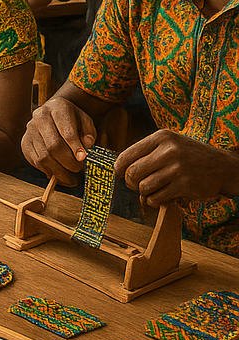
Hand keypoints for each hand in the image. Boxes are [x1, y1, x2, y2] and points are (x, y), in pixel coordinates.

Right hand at [21, 97, 96, 183]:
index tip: (83, 158)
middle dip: (68, 162)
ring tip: (69, 176)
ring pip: (43, 157)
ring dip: (58, 171)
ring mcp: (29, 131)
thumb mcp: (85, 120)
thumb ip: (88, 132)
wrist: (54, 114)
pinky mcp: (25, 143)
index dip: (75, 146)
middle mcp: (39, 118)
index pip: (66, 130)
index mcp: (57, 108)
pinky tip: (57, 172)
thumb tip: (86, 145)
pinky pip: (35, 162)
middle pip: (53, 146)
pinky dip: (47, 170)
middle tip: (78, 169)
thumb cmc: (72, 120)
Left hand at [116, 130, 238, 207]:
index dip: (119, 169)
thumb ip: (146, 152)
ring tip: (153, 191)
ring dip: (145, 194)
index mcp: (161, 137)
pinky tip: (162, 197)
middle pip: (132, 173)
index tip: (121, 175)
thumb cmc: (188, 156)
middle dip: (131, 183)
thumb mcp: (169, 144)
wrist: (223, 166)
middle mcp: (169, 150)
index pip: (126, 156)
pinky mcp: (185, 185)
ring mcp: (178, 168)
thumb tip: (117, 168)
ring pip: (144, 187)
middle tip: (138, 185)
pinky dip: (155, 201)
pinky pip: (157, 198)